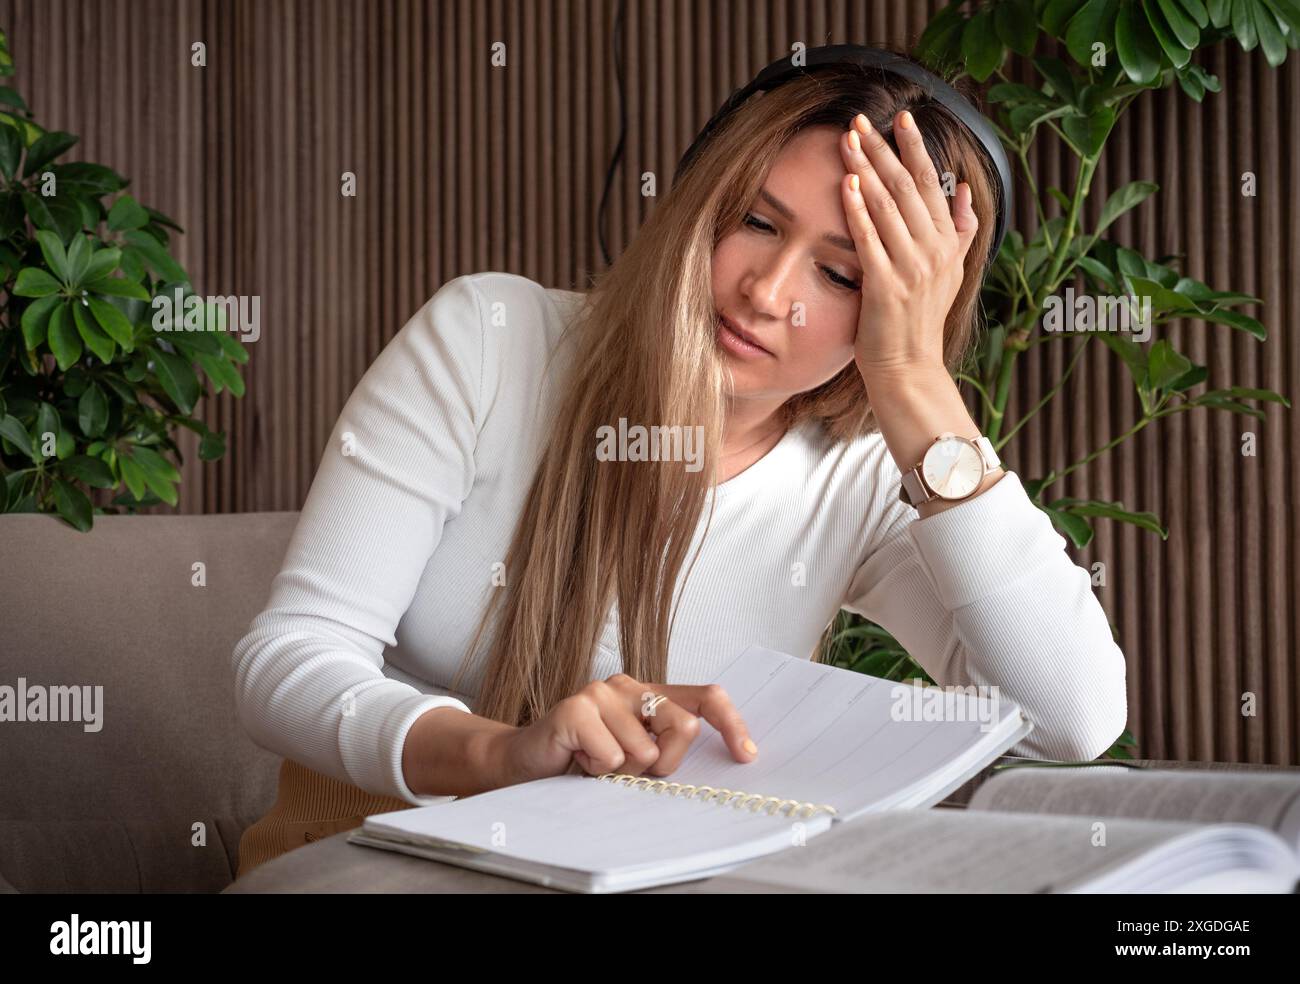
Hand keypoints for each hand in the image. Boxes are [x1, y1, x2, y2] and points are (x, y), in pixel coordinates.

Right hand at [492, 674, 756, 785]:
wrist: (525, 764)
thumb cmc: (586, 762)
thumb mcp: (635, 758)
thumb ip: (667, 749)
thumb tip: (720, 760)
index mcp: (650, 695)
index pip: (705, 698)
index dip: (732, 724)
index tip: (747, 755)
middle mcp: (629, 686)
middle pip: (683, 726)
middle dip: (663, 763)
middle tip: (628, 769)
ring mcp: (601, 693)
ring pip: (644, 752)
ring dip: (622, 773)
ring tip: (595, 764)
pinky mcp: (574, 708)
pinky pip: (611, 757)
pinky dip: (597, 772)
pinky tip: (578, 761)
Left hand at [838, 110, 979, 380]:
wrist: (910, 369)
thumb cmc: (919, 323)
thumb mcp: (951, 273)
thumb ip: (961, 230)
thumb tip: (964, 189)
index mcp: (949, 243)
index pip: (931, 184)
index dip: (915, 149)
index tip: (901, 118)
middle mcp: (935, 251)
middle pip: (907, 187)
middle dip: (883, 149)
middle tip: (860, 119)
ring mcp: (913, 268)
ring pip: (889, 207)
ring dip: (866, 169)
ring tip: (848, 140)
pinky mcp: (887, 286)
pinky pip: (871, 239)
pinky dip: (858, 210)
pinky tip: (846, 185)